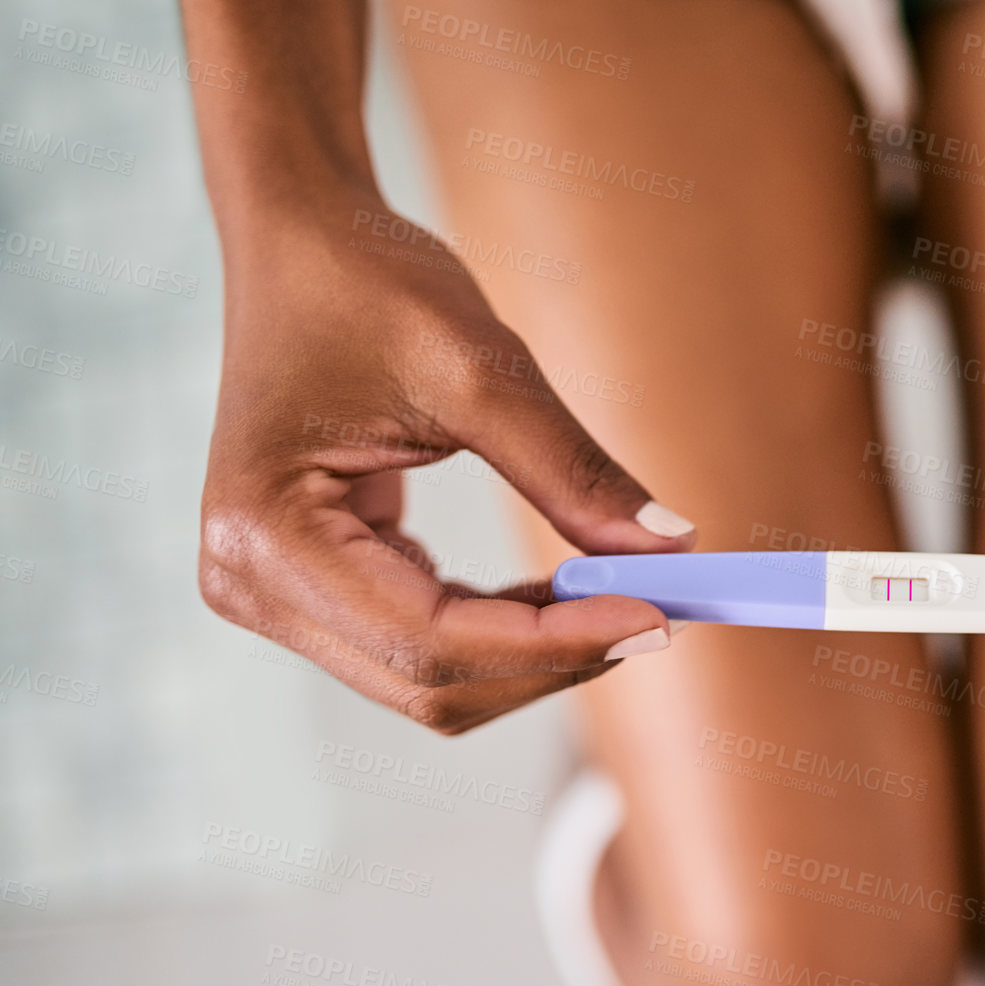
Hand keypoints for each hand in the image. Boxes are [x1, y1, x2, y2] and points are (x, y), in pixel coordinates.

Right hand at [199, 190, 694, 732]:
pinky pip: (428, 643)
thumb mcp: (482, 367)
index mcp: (266, 532)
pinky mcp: (315, 586)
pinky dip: (509, 629)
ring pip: (434, 679)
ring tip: (627, 594)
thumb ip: (573, 472)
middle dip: (554, 657)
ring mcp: (276, 593)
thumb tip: (670, 549)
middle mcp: (252, 582)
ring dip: (537, 654)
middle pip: (431, 681)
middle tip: (663, 612)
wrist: (302, 243)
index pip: (431, 640)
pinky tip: (571, 590)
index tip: (656, 616)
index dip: (553, 644)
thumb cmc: (368, 280)